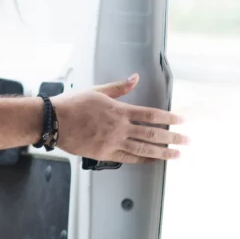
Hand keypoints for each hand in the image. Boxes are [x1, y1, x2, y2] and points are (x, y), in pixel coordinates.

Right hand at [52, 75, 185, 163]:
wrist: (52, 121)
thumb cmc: (72, 104)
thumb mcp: (97, 91)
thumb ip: (119, 88)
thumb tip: (135, 78)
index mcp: (119, 111)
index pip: (151, 115)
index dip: (169, 118)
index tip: (182, 121)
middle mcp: (119, 128)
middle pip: (153, 134)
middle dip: (173, 138)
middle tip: (186, 140)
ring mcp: (113, 142)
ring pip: (144, 149)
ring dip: (163, 152)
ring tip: (177, 155)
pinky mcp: (104, 153)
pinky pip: (129, 158)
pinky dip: (143, 160)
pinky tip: (153, 160)